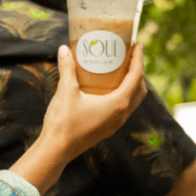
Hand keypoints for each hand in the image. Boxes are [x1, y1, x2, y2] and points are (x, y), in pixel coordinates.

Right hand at [43, 43, 147, 164]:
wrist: (56, 150)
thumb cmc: (63, 122)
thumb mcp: (66, 91)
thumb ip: (67, 68)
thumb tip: (64, 49)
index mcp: (117, 104)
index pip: (136, 77)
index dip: (139, 59)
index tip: (138, 44)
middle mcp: (121, 115)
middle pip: (139, 90)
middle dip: (138, 72)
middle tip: (130, 57)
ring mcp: (115, 124)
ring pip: (132, 101)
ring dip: (131, 85)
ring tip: (121, 71)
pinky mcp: (107, 128)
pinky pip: (122, 109)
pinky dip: (122, 95)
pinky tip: (107, 89)